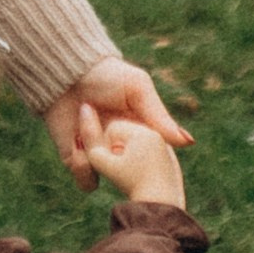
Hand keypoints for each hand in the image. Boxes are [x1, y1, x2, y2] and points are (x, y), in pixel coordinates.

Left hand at [43, 56, 190, 189]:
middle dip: (126, 169)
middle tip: (112, 144)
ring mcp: (99, 155)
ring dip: (99, 165)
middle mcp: (121, 147)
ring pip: (109, 179)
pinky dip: (83, 169)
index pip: (155, 159)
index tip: (148, 157)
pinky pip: (86, 180)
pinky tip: (76, 144)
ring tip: (86, 139)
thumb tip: (187, 142)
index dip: (156, 165)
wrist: (66, 72)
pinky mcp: (77, 158)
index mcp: (141, 133)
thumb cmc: (107, 75)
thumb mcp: (138, 90)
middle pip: (132, 174)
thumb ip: (160, 117)